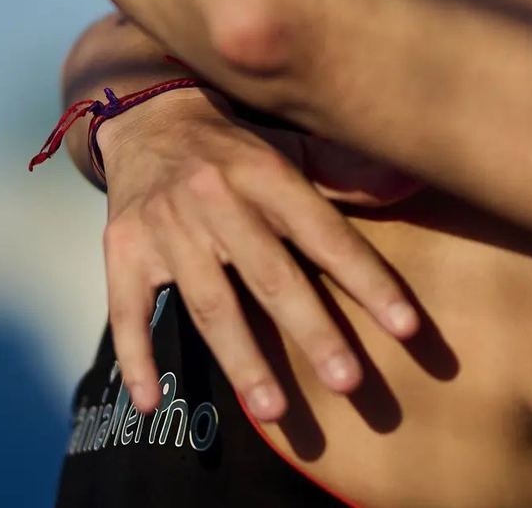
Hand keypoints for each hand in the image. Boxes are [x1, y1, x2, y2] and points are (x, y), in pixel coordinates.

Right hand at [98, 86, 421, 421]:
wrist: (147, 119)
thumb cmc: (236, 150)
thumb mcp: (290, 149)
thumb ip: (345, 175)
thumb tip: (410, 182)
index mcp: (268, 174)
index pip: (327, 235)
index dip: (368, 281)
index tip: (406, 328)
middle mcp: (217, 199)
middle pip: (271, 276)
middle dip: (313, 332)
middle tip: (349, 383)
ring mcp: (165, 227)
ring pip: (210, 303)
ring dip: (243, 361)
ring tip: (275, 412)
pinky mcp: (121, 250)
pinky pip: (127, 312)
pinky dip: (137, 359)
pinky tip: (155, 403)